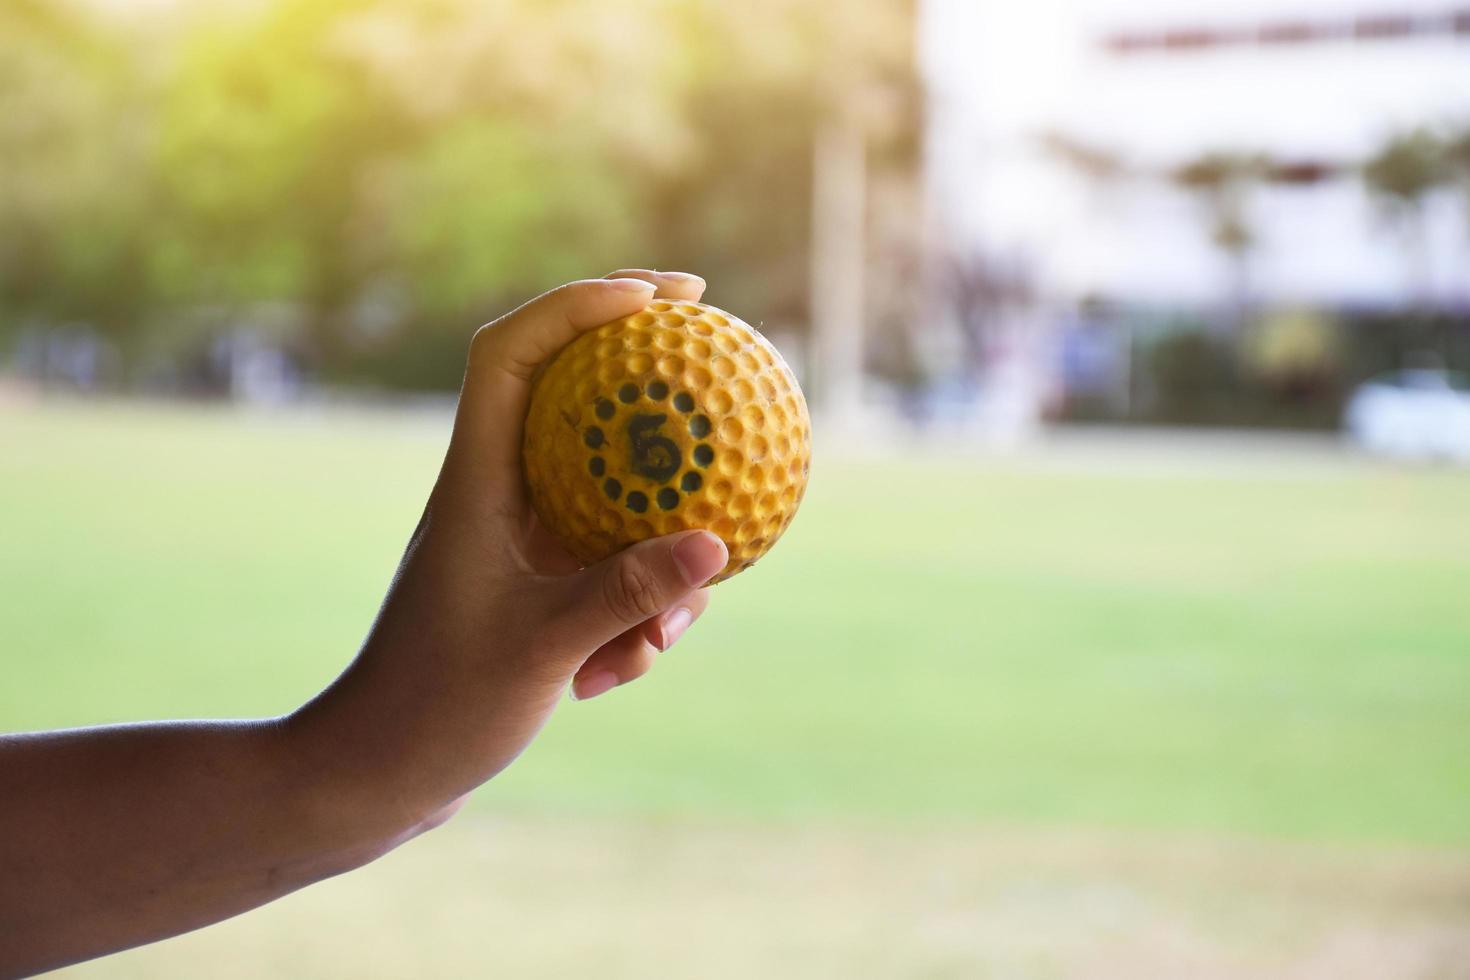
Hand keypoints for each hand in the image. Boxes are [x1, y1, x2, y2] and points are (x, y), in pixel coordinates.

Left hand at [288, 270, 728, 838]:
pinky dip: (634, 610)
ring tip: (660, 637)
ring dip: (653, 556)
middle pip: (572, 397)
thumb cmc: (436, 708)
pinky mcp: (538, 585)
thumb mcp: (541, 648)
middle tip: (719, 348)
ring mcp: (522, 540)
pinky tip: (621, 673)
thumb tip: (717, 543)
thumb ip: (626, 593)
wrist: (378, 775)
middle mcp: (498, 495)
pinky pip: (611, 563)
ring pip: (611, 497)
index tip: (655, 298)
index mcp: (475, 482)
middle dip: (645, 372)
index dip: (576, 305)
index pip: (511, 354)